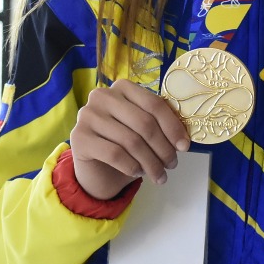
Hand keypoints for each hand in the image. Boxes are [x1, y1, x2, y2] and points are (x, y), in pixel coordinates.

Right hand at [70, 80, 190, 199]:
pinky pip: (115, 154)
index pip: (154, 104)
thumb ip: (160, 125)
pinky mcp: (79, 137)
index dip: (172, 126)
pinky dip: (132, 166)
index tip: (185, 147)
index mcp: (122, 87)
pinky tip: (138, 173)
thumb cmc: (125, 145)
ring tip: (159, 175)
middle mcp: (102, 96)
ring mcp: (87, 115)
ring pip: (131, 141)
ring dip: (151, 163)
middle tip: (172, 165)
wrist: (96, 169)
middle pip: (144, 123)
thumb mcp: (144, 131)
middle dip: (163, 148)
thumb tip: (183, 139)